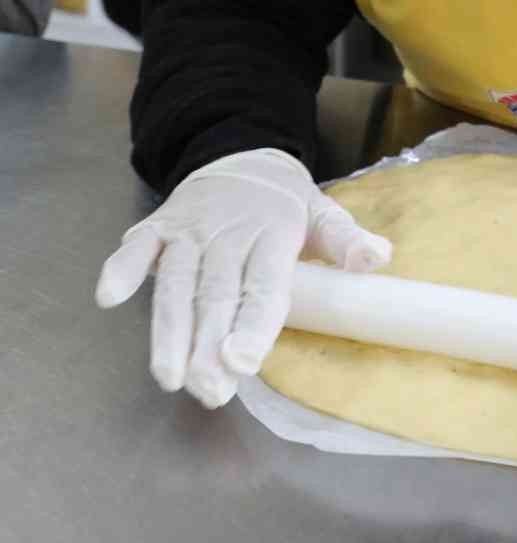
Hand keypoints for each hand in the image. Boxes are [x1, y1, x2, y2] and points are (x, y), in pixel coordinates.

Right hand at [95, 149, 391, 408]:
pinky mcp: (161, 226)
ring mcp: (191, 229)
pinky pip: (139, 245)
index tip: (241, 361)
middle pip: (217, 293)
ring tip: (168, 376)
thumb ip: (346, 240)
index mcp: (274, 233)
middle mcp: (229, 232)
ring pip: (176, 282)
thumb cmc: (286, 202)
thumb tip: (379, 258)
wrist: (242, 151)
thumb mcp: (323, 213)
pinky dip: (124, 267)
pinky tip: (110, 297)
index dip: (252, 323)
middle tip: (208, 391)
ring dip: (169, 329)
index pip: (264, 284)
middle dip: (208, 345)